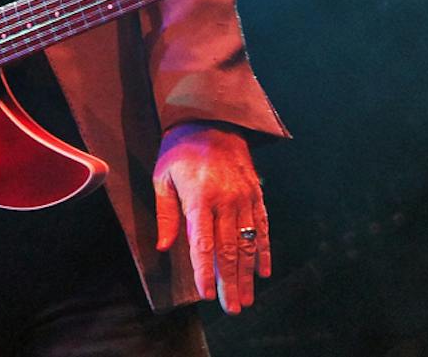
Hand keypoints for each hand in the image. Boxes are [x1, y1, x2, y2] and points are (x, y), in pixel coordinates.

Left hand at [153, 122, 269, 314]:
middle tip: (232, 308)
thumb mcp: (162, 177)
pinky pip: (262, 227)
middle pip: (228, 250)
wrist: (210, 119)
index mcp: (200, 197)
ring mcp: (244, 197)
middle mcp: (225, 200)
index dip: (205, 271)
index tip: (206, 294)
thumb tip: (164, 247)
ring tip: (246, 299)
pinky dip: (264, 251)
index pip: (203, 243)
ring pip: (247, 243)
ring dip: (247, 274)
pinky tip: (263, 271)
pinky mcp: (256, 194)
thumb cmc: (179, 151)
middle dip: (230, 282)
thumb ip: (166, 214)